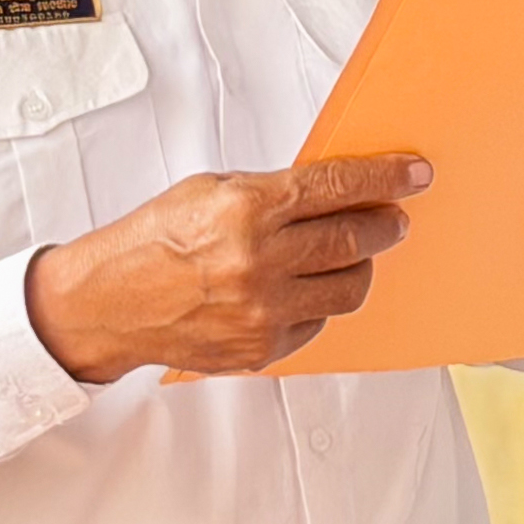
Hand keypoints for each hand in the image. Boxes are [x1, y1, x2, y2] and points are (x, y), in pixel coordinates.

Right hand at [26, 154, 427, 380]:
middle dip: (385, 225)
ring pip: (347, 289)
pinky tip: (306, 288)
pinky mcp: (261, 348)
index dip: (384, 180)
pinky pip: (317, 324)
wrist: (109, 303)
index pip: (336, 188)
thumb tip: (332, 191)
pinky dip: (320, 303)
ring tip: (355, 255)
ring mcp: (262, 310)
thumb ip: (271, 192)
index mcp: (247, 210)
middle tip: (395, 218)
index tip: (414, 175)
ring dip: (360, 267)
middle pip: (353, 241)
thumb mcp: (209, 191)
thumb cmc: (155, 241)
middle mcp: (259, 262)